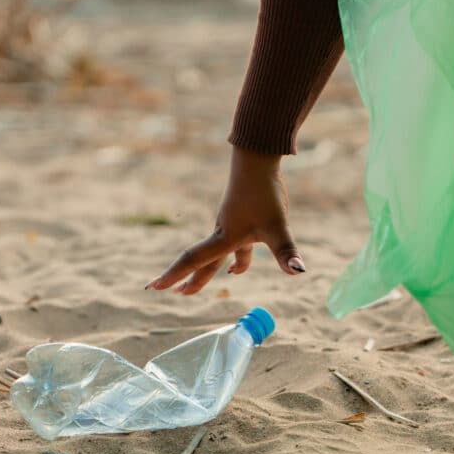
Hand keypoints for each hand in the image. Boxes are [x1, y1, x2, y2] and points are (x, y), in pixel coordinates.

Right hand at [146, 146, 304, 294]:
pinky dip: (234, 259)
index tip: (155, 287)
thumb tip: (298, 272)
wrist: (257, 160)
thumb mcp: (277, 226)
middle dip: (191, 280)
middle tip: (177, 293)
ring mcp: (230, 224)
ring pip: (218, 254)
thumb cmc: (263, 193)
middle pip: (203, 262)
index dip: (175, 275)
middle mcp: (223, 232)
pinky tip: (239, 266)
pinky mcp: (241, 217)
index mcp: (225, 237)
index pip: (194, 261)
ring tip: (202, 286)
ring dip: (210, 270)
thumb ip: (286, 251)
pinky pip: (233, 245)